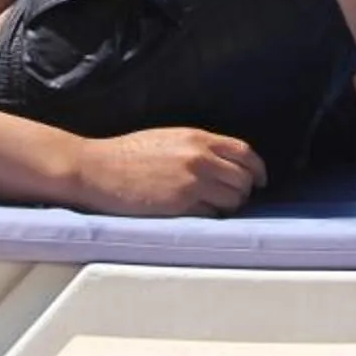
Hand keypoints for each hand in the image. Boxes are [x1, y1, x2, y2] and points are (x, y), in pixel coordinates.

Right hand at [70, 127, 265, 215]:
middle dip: (243, 191)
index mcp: (197, 138)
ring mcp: (191, 182)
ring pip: (232, 200)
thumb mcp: (169, 138)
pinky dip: (210, 217)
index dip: (257, 169)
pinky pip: (211, 215)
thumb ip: (198, 148)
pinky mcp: (179, 205)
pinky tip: (195, 215)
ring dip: (228, 207)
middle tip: (232, 199)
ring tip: (212, 208)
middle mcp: (199, 158)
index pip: (245, 152)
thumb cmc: (127, 154)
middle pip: (243, 179)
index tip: (259, 180)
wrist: (96, 168)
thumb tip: (223, 163)